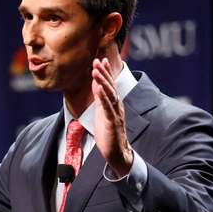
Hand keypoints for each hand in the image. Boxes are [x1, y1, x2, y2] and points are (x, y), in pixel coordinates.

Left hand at [92, 58, 132, 177]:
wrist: (116, 152)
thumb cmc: (108, 132)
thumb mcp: (102, 112)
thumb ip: (100, 98)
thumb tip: (97, 84)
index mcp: (113, 103)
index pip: (109, 84)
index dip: (105, 72)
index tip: (100, 59)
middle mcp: (116, 105)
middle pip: (110, 86)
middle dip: (103, 72)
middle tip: (97, 60)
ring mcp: (116, 113)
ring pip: (110, 94)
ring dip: (103, 81)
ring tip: (96, 70)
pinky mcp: (112, 122)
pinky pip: (108, 107)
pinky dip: (103, 97)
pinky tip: (99, 89)